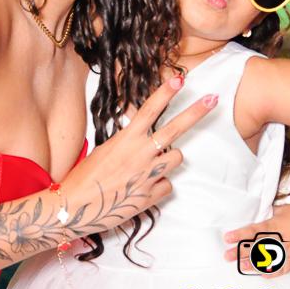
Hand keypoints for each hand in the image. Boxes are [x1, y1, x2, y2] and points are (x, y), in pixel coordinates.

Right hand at [61, 76, 215, 234]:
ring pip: (177, 157)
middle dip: (196, 112)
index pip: (150, 110)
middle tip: (214, 98)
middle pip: (175, 128)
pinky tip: (142, 189)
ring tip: (148, 166)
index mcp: (126, 139)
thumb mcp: (106, 149)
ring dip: (169, 159)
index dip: (166, 93)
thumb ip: (128, 139)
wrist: (76, 208)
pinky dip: (159, 186)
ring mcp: (148, 174)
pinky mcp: (152, 195)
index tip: (180, 79)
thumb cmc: (86, 177)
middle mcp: (140, 153)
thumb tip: (141, 130)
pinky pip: (167, 184)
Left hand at [223, 202, 289, 276]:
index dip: (240, 235)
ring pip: (268, 260)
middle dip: (241, 252)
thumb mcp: (282, 209)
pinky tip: (263, 274)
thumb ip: (270, 215)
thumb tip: (261, 215)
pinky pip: (284, 267)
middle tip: (227, 256)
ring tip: (241, 267)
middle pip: (257, 247)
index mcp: (275, 224)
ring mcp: (289, 250)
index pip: (253, 231)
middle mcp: (280, 239)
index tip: (228, 238)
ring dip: (254, 264)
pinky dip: (273, 271)